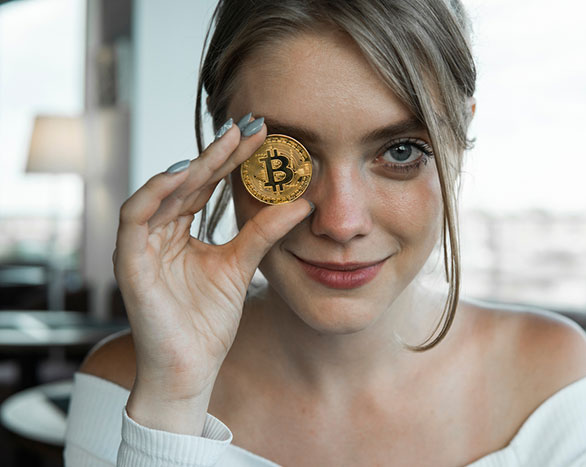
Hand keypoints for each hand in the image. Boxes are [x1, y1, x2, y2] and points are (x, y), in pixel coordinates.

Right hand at [113, 118, 311, 430]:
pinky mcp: (128, 261)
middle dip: (218, 152)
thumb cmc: (209, 321)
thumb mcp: (242, 266)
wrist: (191, 367)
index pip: (207, 186)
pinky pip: (134, 218)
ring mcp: (141, 244)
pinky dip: (154, 193)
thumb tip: (302, 203)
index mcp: (182, 230)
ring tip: (225, 142)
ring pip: (163, 192)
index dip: (231, 159)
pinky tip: (183, 173)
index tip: (261, 134)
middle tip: (248, 126)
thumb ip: (263, 233)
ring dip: (194, 165)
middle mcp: (159, 231)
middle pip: (188, 182)